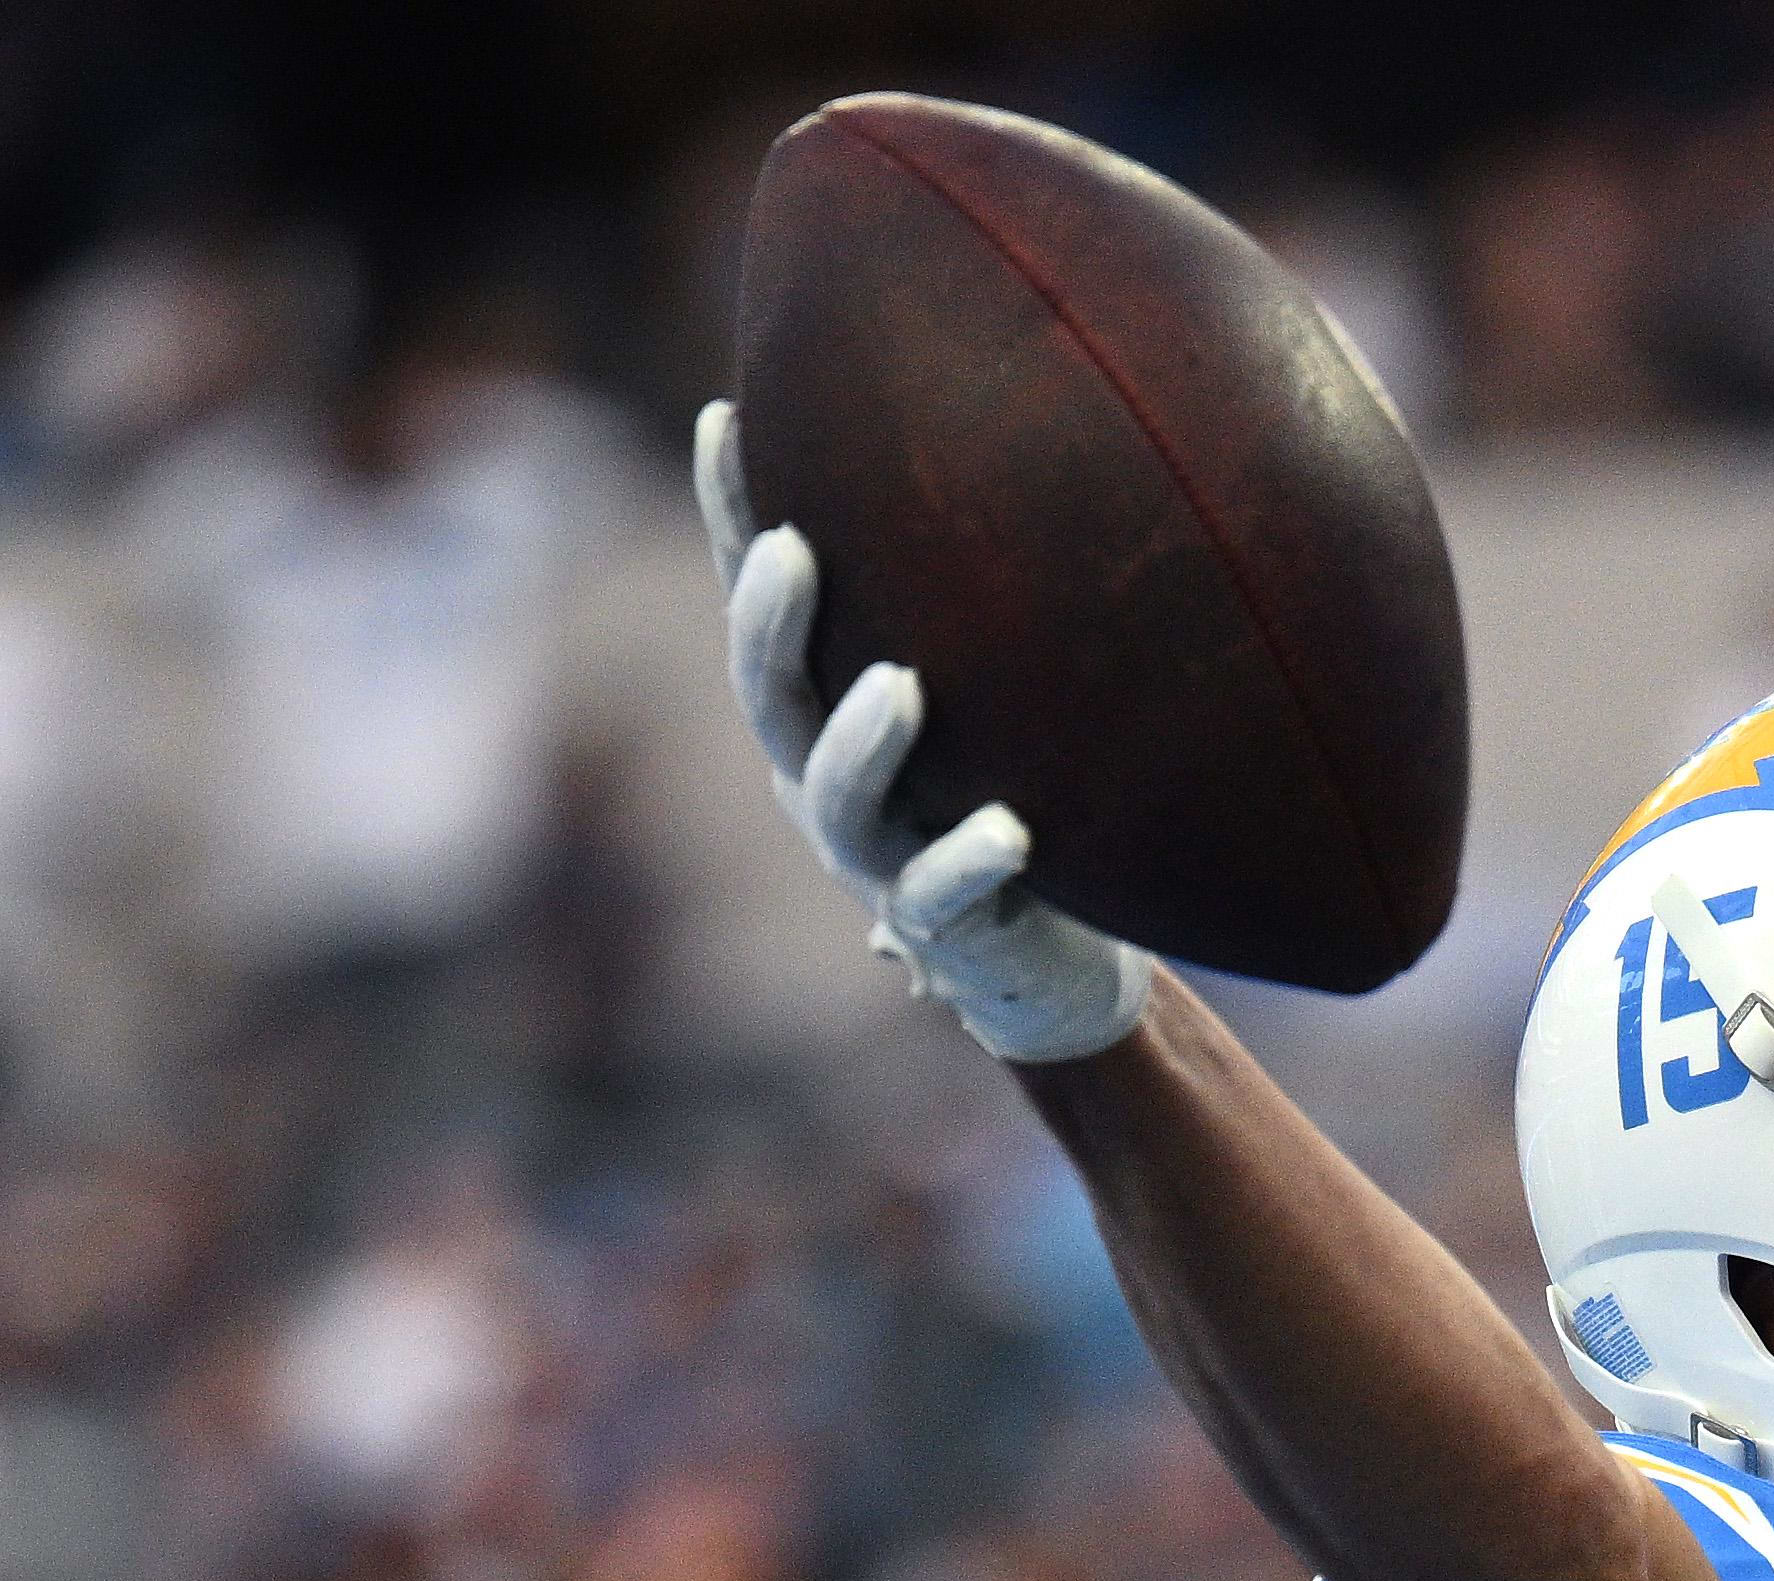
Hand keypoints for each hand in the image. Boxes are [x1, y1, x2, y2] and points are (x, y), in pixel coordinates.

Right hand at [694, 401, 1151, 1064]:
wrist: (1046, 968)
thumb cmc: (1018, 805)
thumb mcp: (988, 700)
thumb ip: (972, 608)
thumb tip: (1007, 433)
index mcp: (824, 720)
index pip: (763, 607)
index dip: (732, 520)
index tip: (727, 417)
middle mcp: (828, 787)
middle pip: (774, 698)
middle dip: (773, 625)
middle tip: (794, 552)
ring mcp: (878, 863)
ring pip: (840, 805)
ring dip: (863, 745)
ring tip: (903, 687)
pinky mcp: (944, 934)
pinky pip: (942, 899)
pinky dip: (970, 862)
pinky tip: (1007, 831)